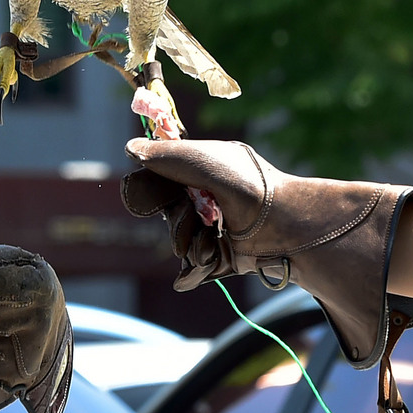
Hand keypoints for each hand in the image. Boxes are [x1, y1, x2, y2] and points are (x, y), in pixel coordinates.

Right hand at [121, 137, 266, 289]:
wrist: (282, 226)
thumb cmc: (245, 184)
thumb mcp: (200, 159)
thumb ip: (163, 155)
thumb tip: (130, 148)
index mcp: (205, 167)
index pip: (164, 172)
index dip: (153, 181)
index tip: (143, 189)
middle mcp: (207, 196)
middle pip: (168, 209)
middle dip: (175, 215)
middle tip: (192, 213)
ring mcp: (213, 227)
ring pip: (177, 238)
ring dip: (189, 239)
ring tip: (211, 235)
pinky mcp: (218, 255)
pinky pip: (192, 264)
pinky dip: (198, 262)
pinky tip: (212, 253)